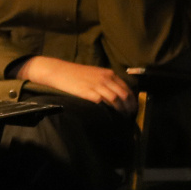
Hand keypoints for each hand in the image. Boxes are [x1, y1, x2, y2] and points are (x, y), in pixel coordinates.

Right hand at [17, 56, 136, 114]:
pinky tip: (110, 116)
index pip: (126, 88)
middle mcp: (105, 78)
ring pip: (117, 100)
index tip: (132, 107)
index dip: (132, 99)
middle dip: (130, 107)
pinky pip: (105, 103)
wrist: (58, 71)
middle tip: (130, 115)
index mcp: (108, 73)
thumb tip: (115, 94)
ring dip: (122, 110)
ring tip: (122, 117)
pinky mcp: (89, 93)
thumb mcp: (94, 73)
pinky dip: (110, 110)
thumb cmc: (74, 74)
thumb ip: (105, 81)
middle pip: (125, 94)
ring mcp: (98, 86)